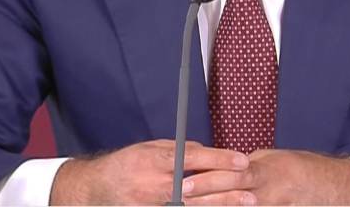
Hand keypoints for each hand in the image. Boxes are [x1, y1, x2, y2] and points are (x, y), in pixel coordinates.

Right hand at [50, 139, 249, 204]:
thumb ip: (178, 149)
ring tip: (247, 202)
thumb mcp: (150, 148)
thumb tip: (205, 151)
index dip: (220, 158)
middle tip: (251, 185)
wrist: (97, 189)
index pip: (194, 158)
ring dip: (223, 204)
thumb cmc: (125, 164)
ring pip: (196, 206)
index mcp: (156, 160)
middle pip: (200, 186)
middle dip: (228, 185)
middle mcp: (157, 184)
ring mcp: (156, 204)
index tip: (242, 159)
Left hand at [181, 149, 349, 205]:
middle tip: (180, 198)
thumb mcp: (272, 160)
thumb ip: (248, 167)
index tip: (183, 184)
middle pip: (229, 197)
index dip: (205, 180)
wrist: (333, 188)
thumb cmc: (301, 170)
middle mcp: (267, 193)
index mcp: (264, 172)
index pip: (230, 175)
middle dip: (203, 199)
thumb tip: (223, 167)